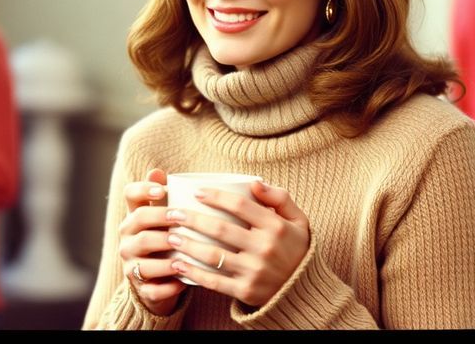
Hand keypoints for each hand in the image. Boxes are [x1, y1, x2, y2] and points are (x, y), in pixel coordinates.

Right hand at [118, 168, 187, 315]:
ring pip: (143, 258)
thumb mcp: (164, 218)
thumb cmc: (166, 241)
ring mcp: (131, 264)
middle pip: (138, 223)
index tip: (162, 189)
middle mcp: (128, 238)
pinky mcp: (141, 289)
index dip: (143, 189)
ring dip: (165, 257)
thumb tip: (158, 171)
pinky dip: (168, 285)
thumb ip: (163, 197)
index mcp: (134, 216)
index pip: (130, 195)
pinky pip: (152, 288)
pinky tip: (183, 280)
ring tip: (185, 254)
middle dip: (160, 219)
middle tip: (181, 218)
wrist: (160, 281)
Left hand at [166, 181, 309, 307]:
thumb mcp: (297, 219)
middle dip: (192, 219)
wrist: (304, 290)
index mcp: (276, 226)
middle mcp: (265, 249)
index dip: (216, 197)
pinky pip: (214, 281)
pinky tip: (177, 263)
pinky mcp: (246, 291)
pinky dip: (193, 273)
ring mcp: (255, 272)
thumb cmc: (295, 247)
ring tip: (170, 235)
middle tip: (172, 213)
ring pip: (213, 256)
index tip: (197, 192)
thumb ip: (279, 197)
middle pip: (220, 229)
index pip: (240, 205)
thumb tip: (254, 183)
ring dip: (187, 244)